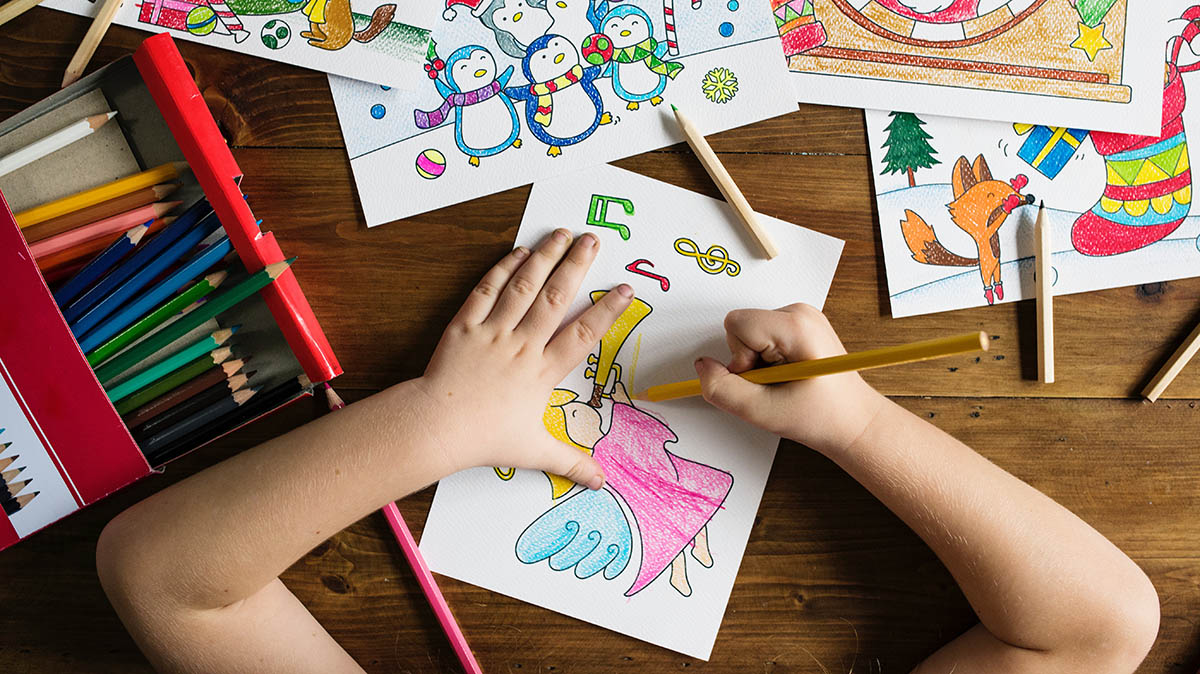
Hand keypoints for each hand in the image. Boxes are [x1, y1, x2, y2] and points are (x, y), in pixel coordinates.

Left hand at [413, 228, 633, 489]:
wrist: (437, 428)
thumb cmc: (485, 439)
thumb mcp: (533, 451)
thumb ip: (570, 461)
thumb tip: (600, 481)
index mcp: (542, 372)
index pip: (582, 335)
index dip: (607, 311)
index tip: (625, 289)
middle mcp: (522, 346)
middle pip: (555, 298)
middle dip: (577, 266)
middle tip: (593, 240)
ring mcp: (493, 332)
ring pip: (524, 287)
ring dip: (545, 258)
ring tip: (562, 233)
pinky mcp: (465, 326)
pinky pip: (487, 291)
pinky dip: (503, 269)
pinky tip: (519, 252)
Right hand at [693, 303, 884, 454]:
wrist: (855, 423)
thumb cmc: (820, 417)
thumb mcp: (762, 412)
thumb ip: (722, 390)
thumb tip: (702, 367)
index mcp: (796, 325)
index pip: (737, 324)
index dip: (739, 358)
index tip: (764, 379)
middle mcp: (800, 312)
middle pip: (742, 327)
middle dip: (748, 360)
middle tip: (776, 384)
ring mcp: (801, 316)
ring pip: (750, 333)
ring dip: (758, 362)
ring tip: (785, 382)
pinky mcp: (799, 324)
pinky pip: (762, 337)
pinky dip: (767, 359)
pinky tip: (789, 375)